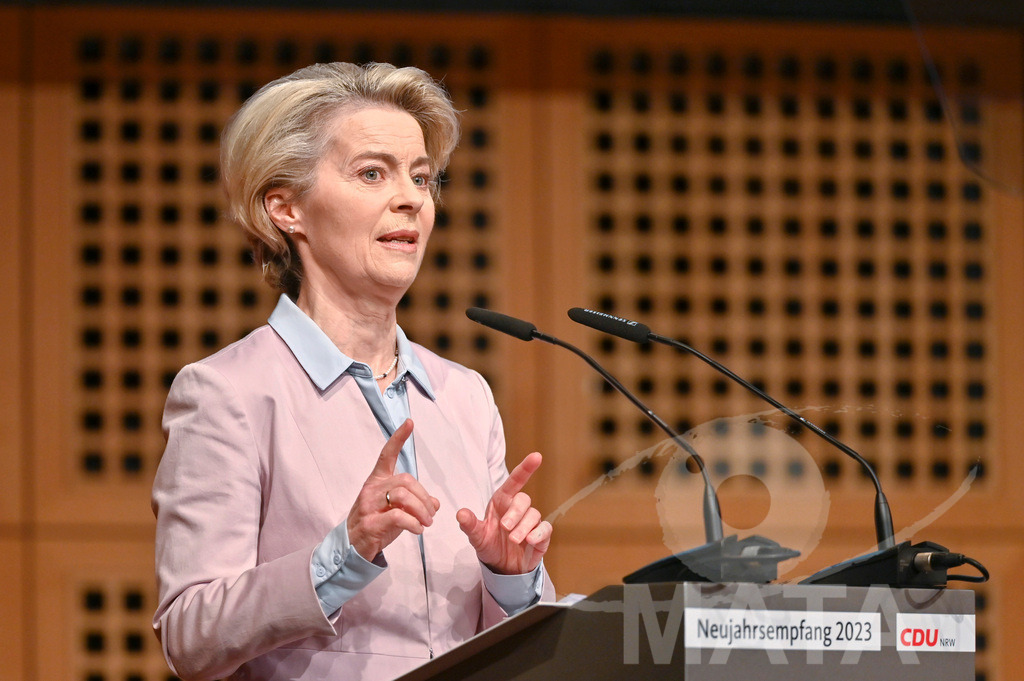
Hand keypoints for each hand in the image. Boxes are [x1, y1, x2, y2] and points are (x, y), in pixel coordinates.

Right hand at [347, 419, 439, 560]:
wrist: (352, 548)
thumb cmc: (376, 524)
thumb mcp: (396, 510)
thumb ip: (414, 502)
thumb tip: (435, 502)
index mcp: (376, 481)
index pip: (387, 455)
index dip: (398, 438)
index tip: (409, 423)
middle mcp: (371, 489)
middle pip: (406, 481)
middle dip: (424, 497)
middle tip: (431, 513)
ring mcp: (369, 506)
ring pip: (403, 497)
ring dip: (422, 511)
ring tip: (427, 522)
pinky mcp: (371, 523)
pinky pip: (399, 516)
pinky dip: (414, 524)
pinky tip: (418, 530)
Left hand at [456, 452, 551, 574]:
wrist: (502, 567)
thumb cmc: (489, 544)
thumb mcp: (476, 536)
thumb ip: (469, 525)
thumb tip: (460, 513)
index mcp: (502, 502)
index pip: (514, 481)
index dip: (525, 468)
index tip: (536, 456)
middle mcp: (517, 509)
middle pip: (523, 500)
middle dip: (516, 513)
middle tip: (506, 528)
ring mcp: (530, 522)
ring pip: (534, 515)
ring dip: (524, 527)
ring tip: (514, 540)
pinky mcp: (540, 535)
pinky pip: (545, 528)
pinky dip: (539, 533)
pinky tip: (530, 540)